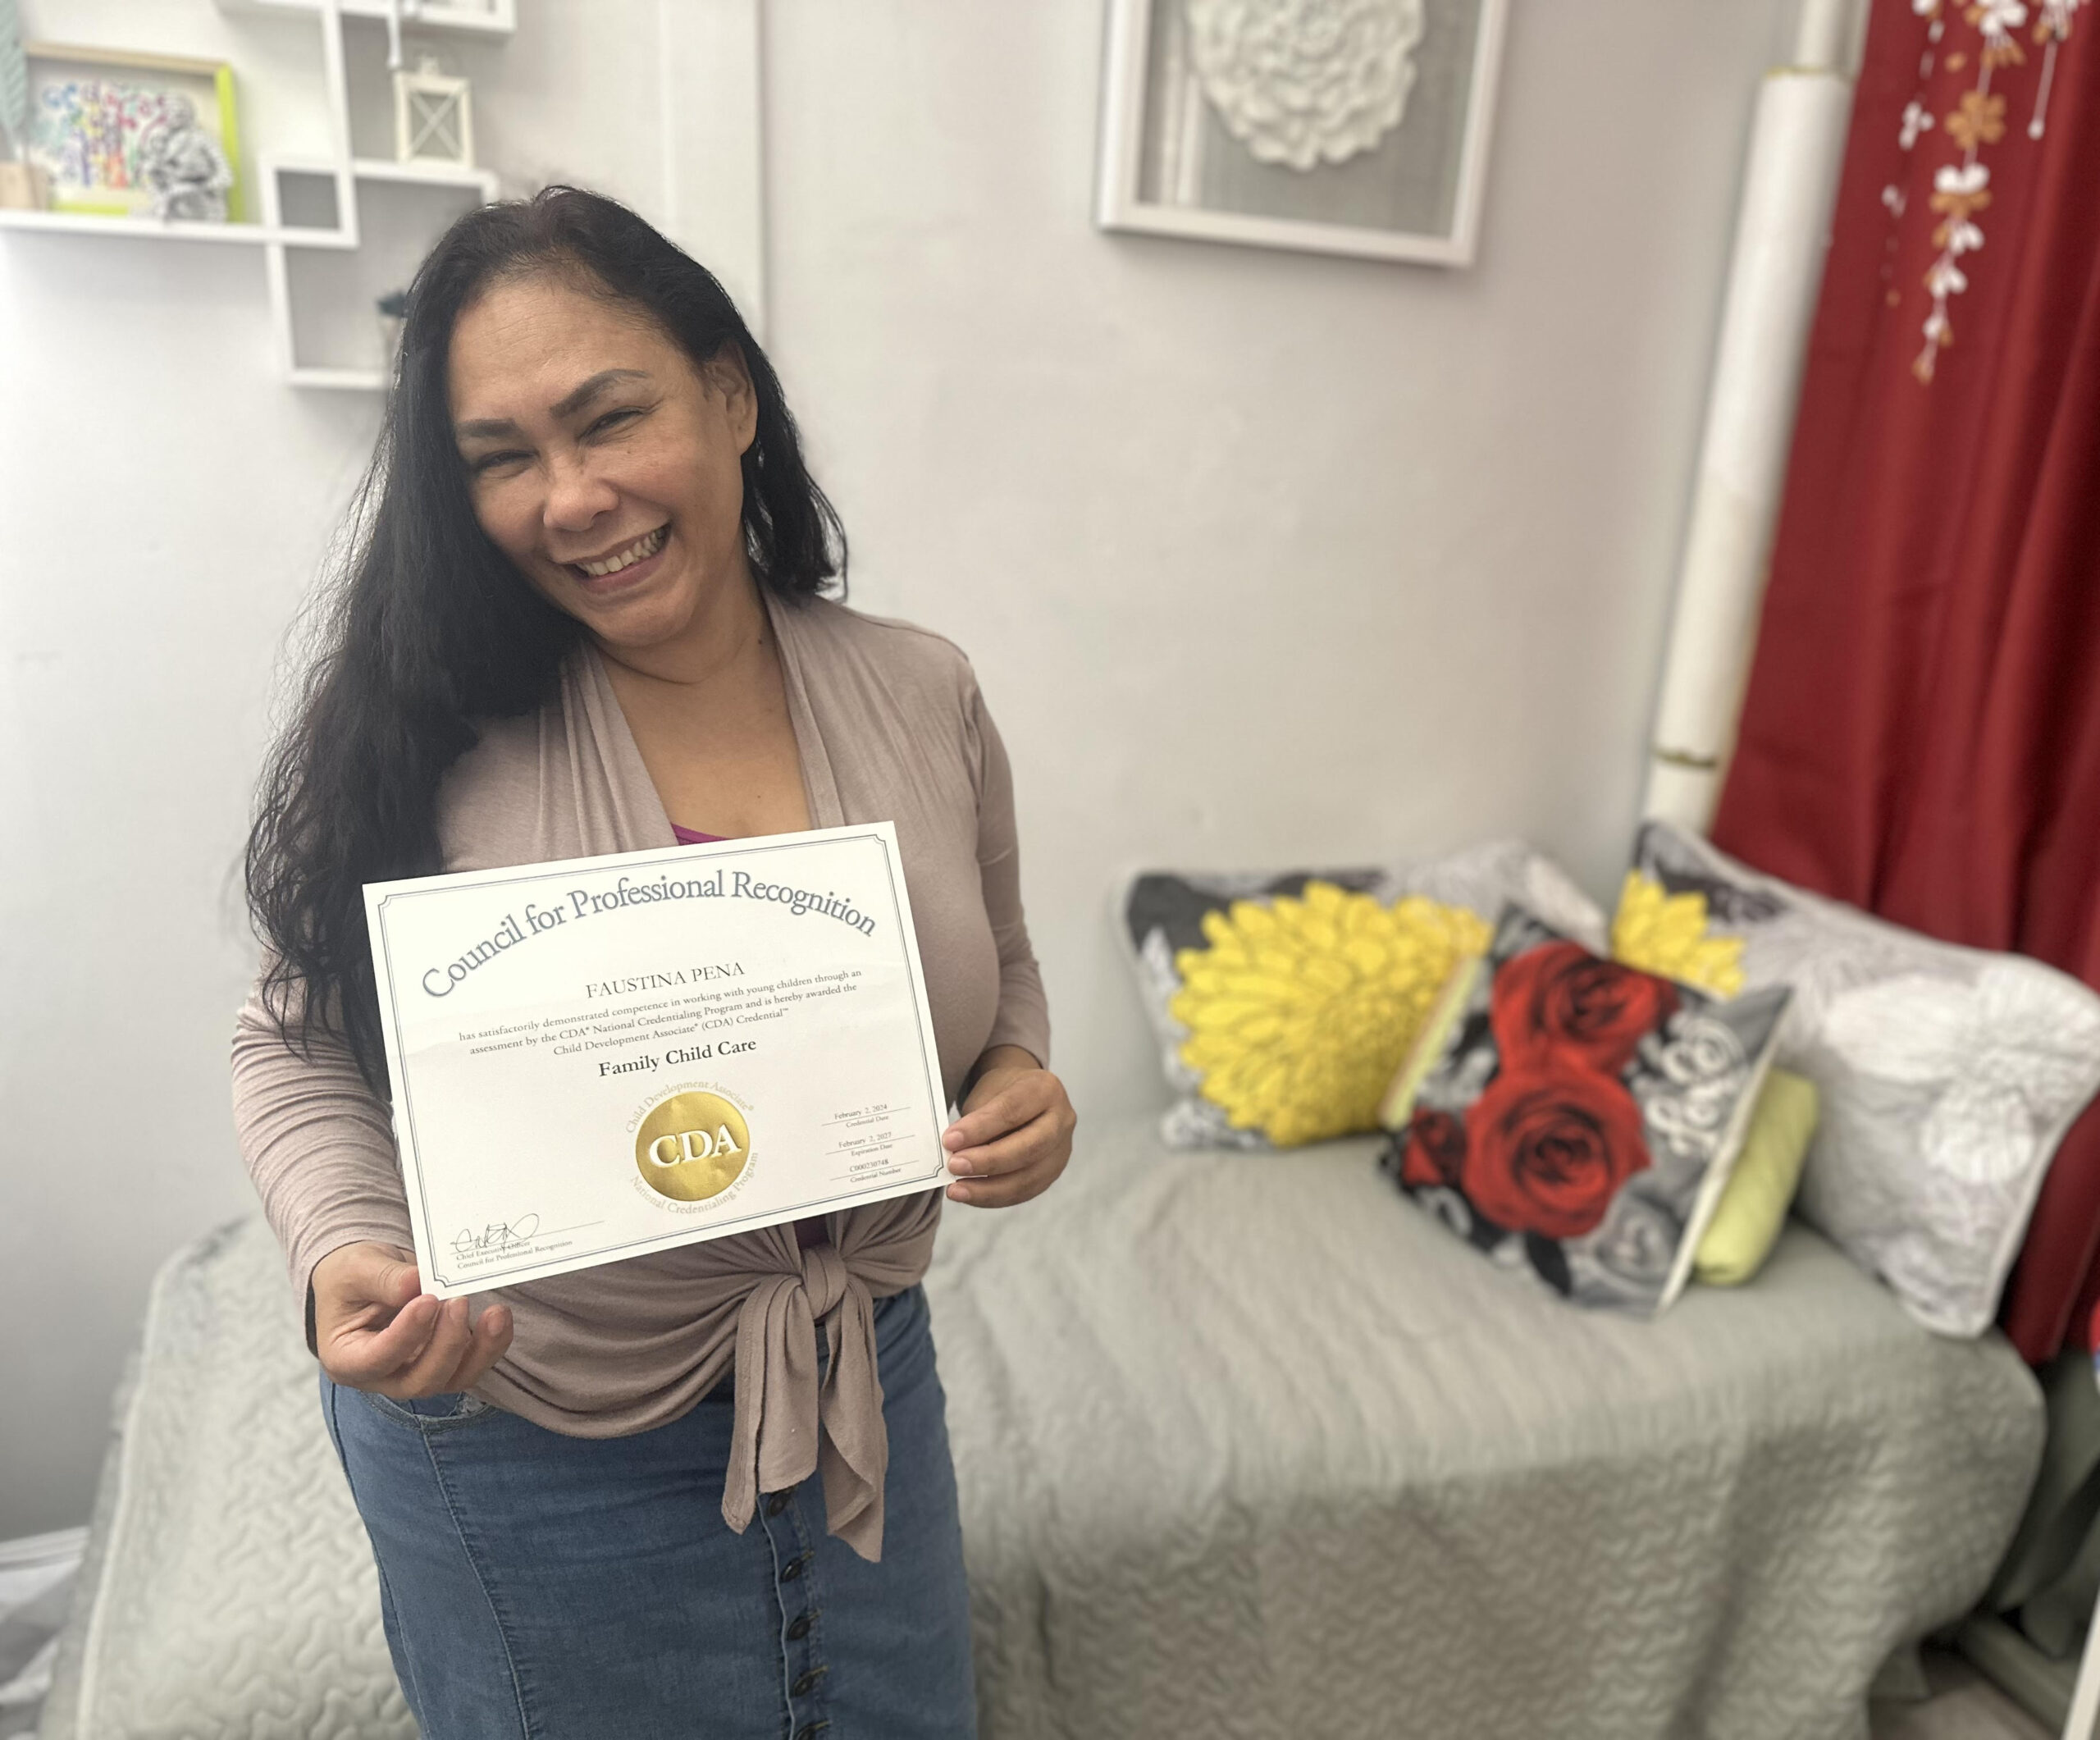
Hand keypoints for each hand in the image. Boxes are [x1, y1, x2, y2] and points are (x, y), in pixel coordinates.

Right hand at [311, 1242, 512, 1399]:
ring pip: (453, 1379)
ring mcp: (416, 1371)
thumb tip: (416, 1284)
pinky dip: (491, 1344)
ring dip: (480, 1350)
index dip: (405, 1337)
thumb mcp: (356, 1268)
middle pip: (419, 1381)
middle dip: (446, 1345)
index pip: (376, 1361)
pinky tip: (500, 1317)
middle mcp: (383, 1376)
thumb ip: (383, 1278)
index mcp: (347, 1358)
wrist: (368, 1276)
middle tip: (458, 1302)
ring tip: (495, 1313)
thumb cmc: (352, 1276)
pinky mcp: (445, 1361)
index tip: (428, 1301)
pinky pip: (472, 1364)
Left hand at [942, 1049, 1075, 1208]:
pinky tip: (971, 1195)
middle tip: (954, 1166)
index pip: (1012, 1111)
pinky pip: (1024, 1192)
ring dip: (988, 1188)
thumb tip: (953, 1152)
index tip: (949, 1140)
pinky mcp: (1053, 1173)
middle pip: (1028, 1148)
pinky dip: (994, 1196)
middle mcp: (1061, 1120)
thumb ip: (975, 1121)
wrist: (1024, 1097)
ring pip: (1028, 1178)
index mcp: (1045, 1089)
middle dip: (987, 1161)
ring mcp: (1061, 1150)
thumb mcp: (988, 1093)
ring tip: (957, 1189)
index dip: (980, 1128)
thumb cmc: (1002, 1093)